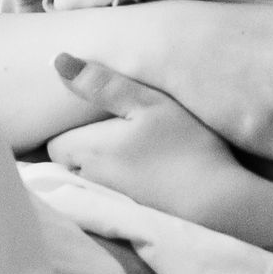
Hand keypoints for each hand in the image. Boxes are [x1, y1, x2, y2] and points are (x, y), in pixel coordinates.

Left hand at [46, 56, 268, 222]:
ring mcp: (111, 200)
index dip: (66, 127)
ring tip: (130, 147)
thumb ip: (103, 84)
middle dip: (80, 145)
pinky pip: (112, 193)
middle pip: (70, 161)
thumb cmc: (185, 146)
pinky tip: (145, 170)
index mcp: (87, 149)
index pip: (52, 141)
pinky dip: (120, 181)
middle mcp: (91, 178)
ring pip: (91, 178)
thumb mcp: (148, 103)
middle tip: (110, 127)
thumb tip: (57, 60)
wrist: (219, 204)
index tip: (87, 114)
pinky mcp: (132, 214)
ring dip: (101, 163)